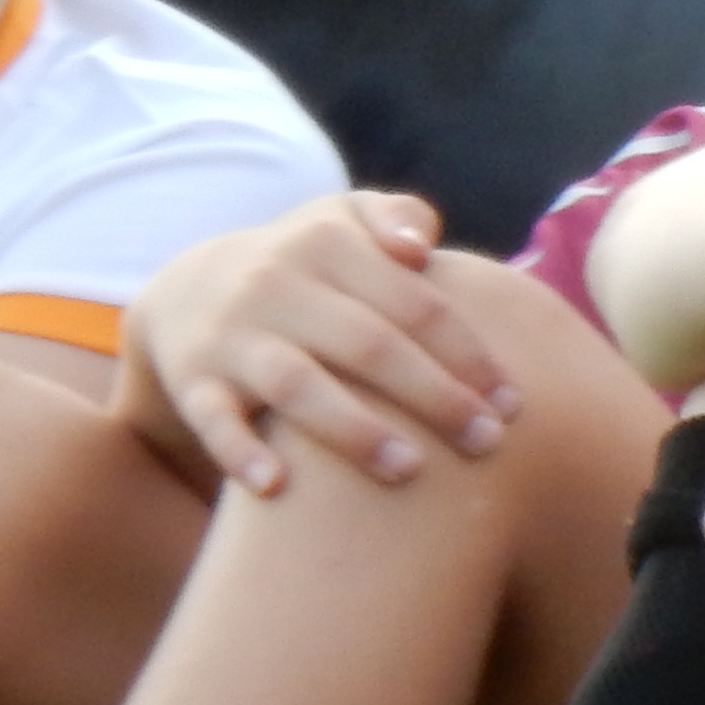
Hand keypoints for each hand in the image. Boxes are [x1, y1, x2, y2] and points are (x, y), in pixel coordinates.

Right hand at [122, 194, 521, 493]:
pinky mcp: (194, 381)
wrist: (191, 288)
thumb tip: (420, 245)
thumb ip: (396, 215)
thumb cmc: (306, 265)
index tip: (512, 404)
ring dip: (353, 430)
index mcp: (326, 243)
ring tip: (409, 472)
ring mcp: (233, 336)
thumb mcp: (342, 220)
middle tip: (486, 444)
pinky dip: (239, 452)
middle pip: (368, 345)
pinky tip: (276, 488)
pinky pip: (214, 420)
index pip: (414, 302)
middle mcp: (277, 284)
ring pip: (297, 385)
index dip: (468, 353)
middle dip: (433, 397)